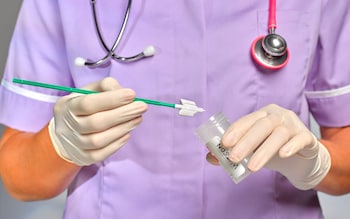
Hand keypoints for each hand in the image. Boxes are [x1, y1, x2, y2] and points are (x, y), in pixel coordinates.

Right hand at [48, 77, 147, 165]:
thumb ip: (106, 87)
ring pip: (99, 140)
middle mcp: (67, 127)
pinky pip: (101, 154)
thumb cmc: (82, 107)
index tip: (132, 94)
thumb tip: (126, 94)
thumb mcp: (89, 91)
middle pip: (96, 123)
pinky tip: (127, 133)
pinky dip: (117, 144)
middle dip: (123, 114)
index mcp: (67, 106)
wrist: (65, 132)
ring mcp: (74, 145)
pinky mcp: (82, 158)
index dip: (111, 99)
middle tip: (142, 107)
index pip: (88, 103)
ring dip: (122, 128)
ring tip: (138, 118)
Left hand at [207, 104, 330, 189]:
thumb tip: (210, 157)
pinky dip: (291, 146)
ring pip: (279, 134)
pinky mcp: (307, 137)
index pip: (247, 120)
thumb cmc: (272, 149)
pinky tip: (283, 155)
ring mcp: (294, 125)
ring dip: (264, 151)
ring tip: (251, 168)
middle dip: (246, 142)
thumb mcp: (252, 150)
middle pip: (262, 125)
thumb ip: (233, 151)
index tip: (223, 144)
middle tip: (233, 158)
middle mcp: (278, 116)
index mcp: (262, 115)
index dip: (235, 131)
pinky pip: (300, 139)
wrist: (301, 159)